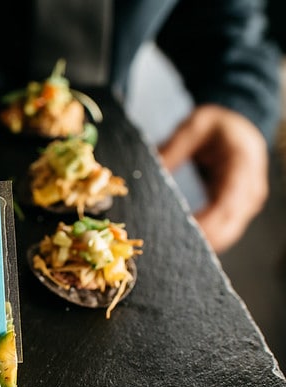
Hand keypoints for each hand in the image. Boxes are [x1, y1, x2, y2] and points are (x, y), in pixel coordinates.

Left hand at [158, 104, 268, 253]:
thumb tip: (148, 170)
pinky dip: (207, 239)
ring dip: (204, 243)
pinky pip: (225, 230)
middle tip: (168, 247)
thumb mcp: (195, 125)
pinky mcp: (238, 209)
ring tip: (171, 249)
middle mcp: (250, 188)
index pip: (227, 202)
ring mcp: (246, 201)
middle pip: (229, 224)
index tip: (183, 232)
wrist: (239, 128)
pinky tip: (182, 243)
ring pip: (228, 233)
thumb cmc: (217, 126)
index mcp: (242, 165)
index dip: (207, 222)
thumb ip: (173, 148)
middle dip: (202, 239)